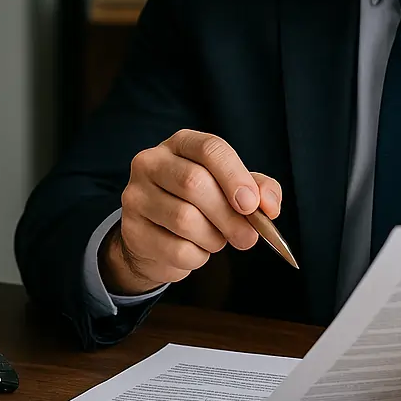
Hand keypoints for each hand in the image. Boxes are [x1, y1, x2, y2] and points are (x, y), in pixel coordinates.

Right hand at [101, 129, 282, 294]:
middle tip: (249, 237)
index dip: (234, 176)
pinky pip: (175, 249)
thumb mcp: (231, 188)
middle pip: (193, 183)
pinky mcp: (131, 229)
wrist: (158, 234)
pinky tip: (196, 250)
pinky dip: (197, 257)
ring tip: (217, 240)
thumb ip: (258, 189)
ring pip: (184, 219)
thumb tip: (269, 205)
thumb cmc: (201, 204)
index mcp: (181, 143)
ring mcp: (136, 195)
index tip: (252, 205)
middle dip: (229, 215)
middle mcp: (151, 162)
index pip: (209, 148)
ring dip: (213, 238)